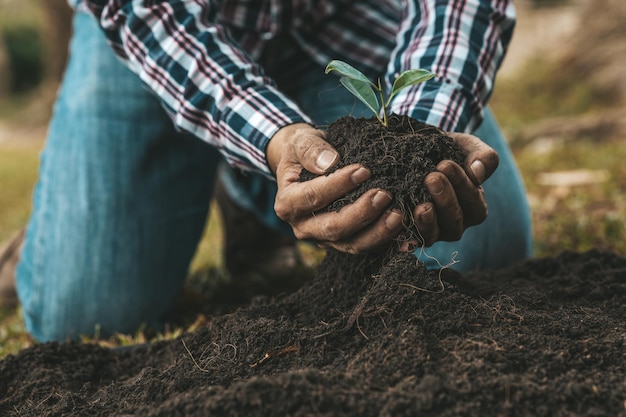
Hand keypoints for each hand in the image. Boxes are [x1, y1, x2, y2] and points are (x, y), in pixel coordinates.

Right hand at [266, 123, 403, 253]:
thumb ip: (311, 149)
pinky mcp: (343, 242)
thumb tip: (330, 162)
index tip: (363, 170)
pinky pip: (366, 246)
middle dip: (361, 213)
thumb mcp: (301, 141)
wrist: (306, 164)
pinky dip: (386, 241)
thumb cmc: (304, 151)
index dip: (338, 185)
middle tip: (384, 194)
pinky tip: (405, 231)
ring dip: (377, 232)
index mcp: (287, 204)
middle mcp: (303, 227)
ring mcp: (323, 239)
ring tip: (398, 214)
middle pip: (333, 228)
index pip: (312, 198)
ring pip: (352, 244)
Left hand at [407, 131, 498, 247]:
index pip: (473, 203)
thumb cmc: (447, 151)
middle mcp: (454, 224)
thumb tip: (478, 174)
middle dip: (444, 200)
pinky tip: (399, 220)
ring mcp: (431, 232)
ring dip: (426, 221)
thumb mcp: (468, 148)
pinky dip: (403, 231)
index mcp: (474, 208)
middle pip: (454, 221)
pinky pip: (407, 237)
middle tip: (431, 178)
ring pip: (432, 234)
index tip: (445, 164)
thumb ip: (483, 158)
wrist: (415, 153)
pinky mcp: (409, 234)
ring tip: (419, 205)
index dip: (461, 185)